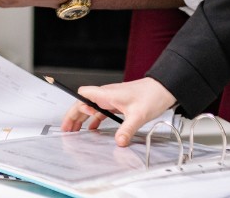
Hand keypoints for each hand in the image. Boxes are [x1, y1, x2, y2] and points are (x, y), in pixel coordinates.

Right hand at [61, 78, 176, 146]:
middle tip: (67, 129)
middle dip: (73, 116)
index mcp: (107, 94)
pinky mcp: (118, 103)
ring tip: (75, 130)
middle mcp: (106, 95)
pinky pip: (101, 111)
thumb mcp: (138, 115)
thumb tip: (119, 142)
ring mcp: (112, 99)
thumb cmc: (151, 95)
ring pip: (91, 107)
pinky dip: (95, 119)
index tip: (73, 120)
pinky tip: (94, 128)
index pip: (82, 96)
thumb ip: (127, 130)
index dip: (75, 107)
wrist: (163, 88)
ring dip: (82, 118)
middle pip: (83, 103)